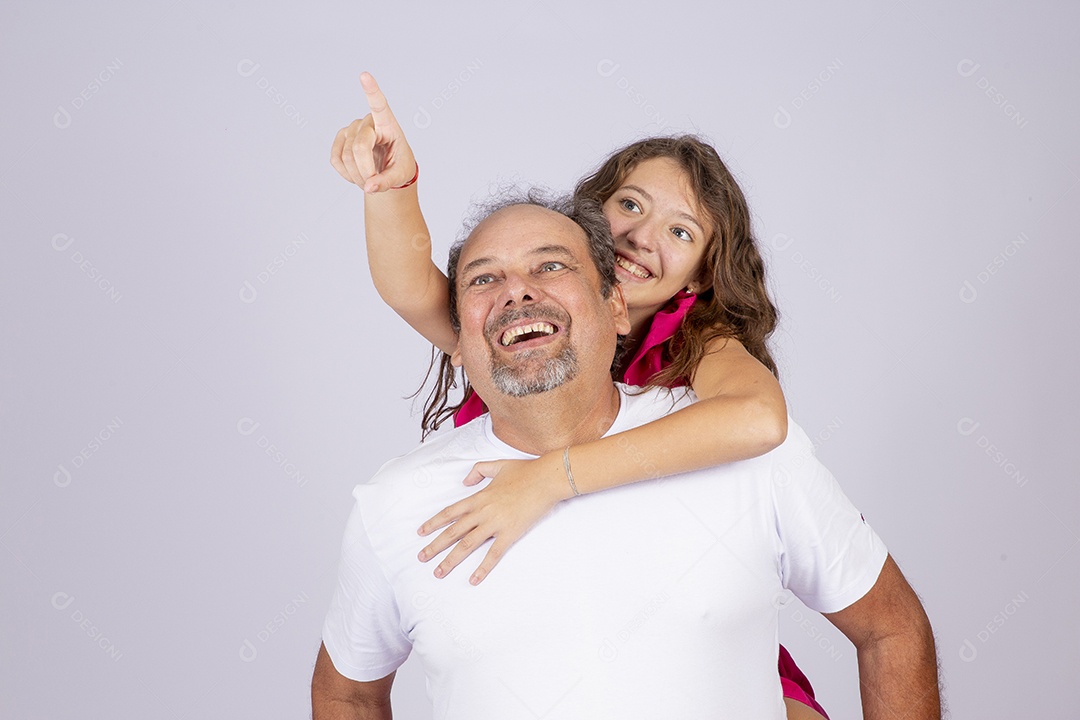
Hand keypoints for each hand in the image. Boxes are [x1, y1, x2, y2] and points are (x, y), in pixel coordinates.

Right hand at [330, 72, 416, 192]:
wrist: (388, 169)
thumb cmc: (399, 166)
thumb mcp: (401, 175)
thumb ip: (387, 182)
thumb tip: (370, 187)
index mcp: (388, 124)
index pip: (380, 105)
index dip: (371, 91)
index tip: (364, 75)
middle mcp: (368, 121)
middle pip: (359, 146)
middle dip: (365, 171)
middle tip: (373, 184)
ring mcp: (352, 128)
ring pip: (346, 155)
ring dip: (357, 175)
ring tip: (369, 180)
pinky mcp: (340, 139)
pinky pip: (336, 159)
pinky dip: (346, 174)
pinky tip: (357, 174)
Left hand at [416, 455, 568, 583]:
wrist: (547, 479)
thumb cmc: (526, 471)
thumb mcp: (497, 465)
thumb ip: (478, 471)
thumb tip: (465, 481)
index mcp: (479, 497)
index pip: (450, 512)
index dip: (434, 523)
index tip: (421, 532)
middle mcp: (483, 511)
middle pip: (453, 531)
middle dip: (435, 546)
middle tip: (421, 558)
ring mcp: (495, 523)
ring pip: (467, 544)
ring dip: (451, 560)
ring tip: (438, 572)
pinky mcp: (510, 533)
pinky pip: (493, 554)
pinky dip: (482, 568)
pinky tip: (473, 580)